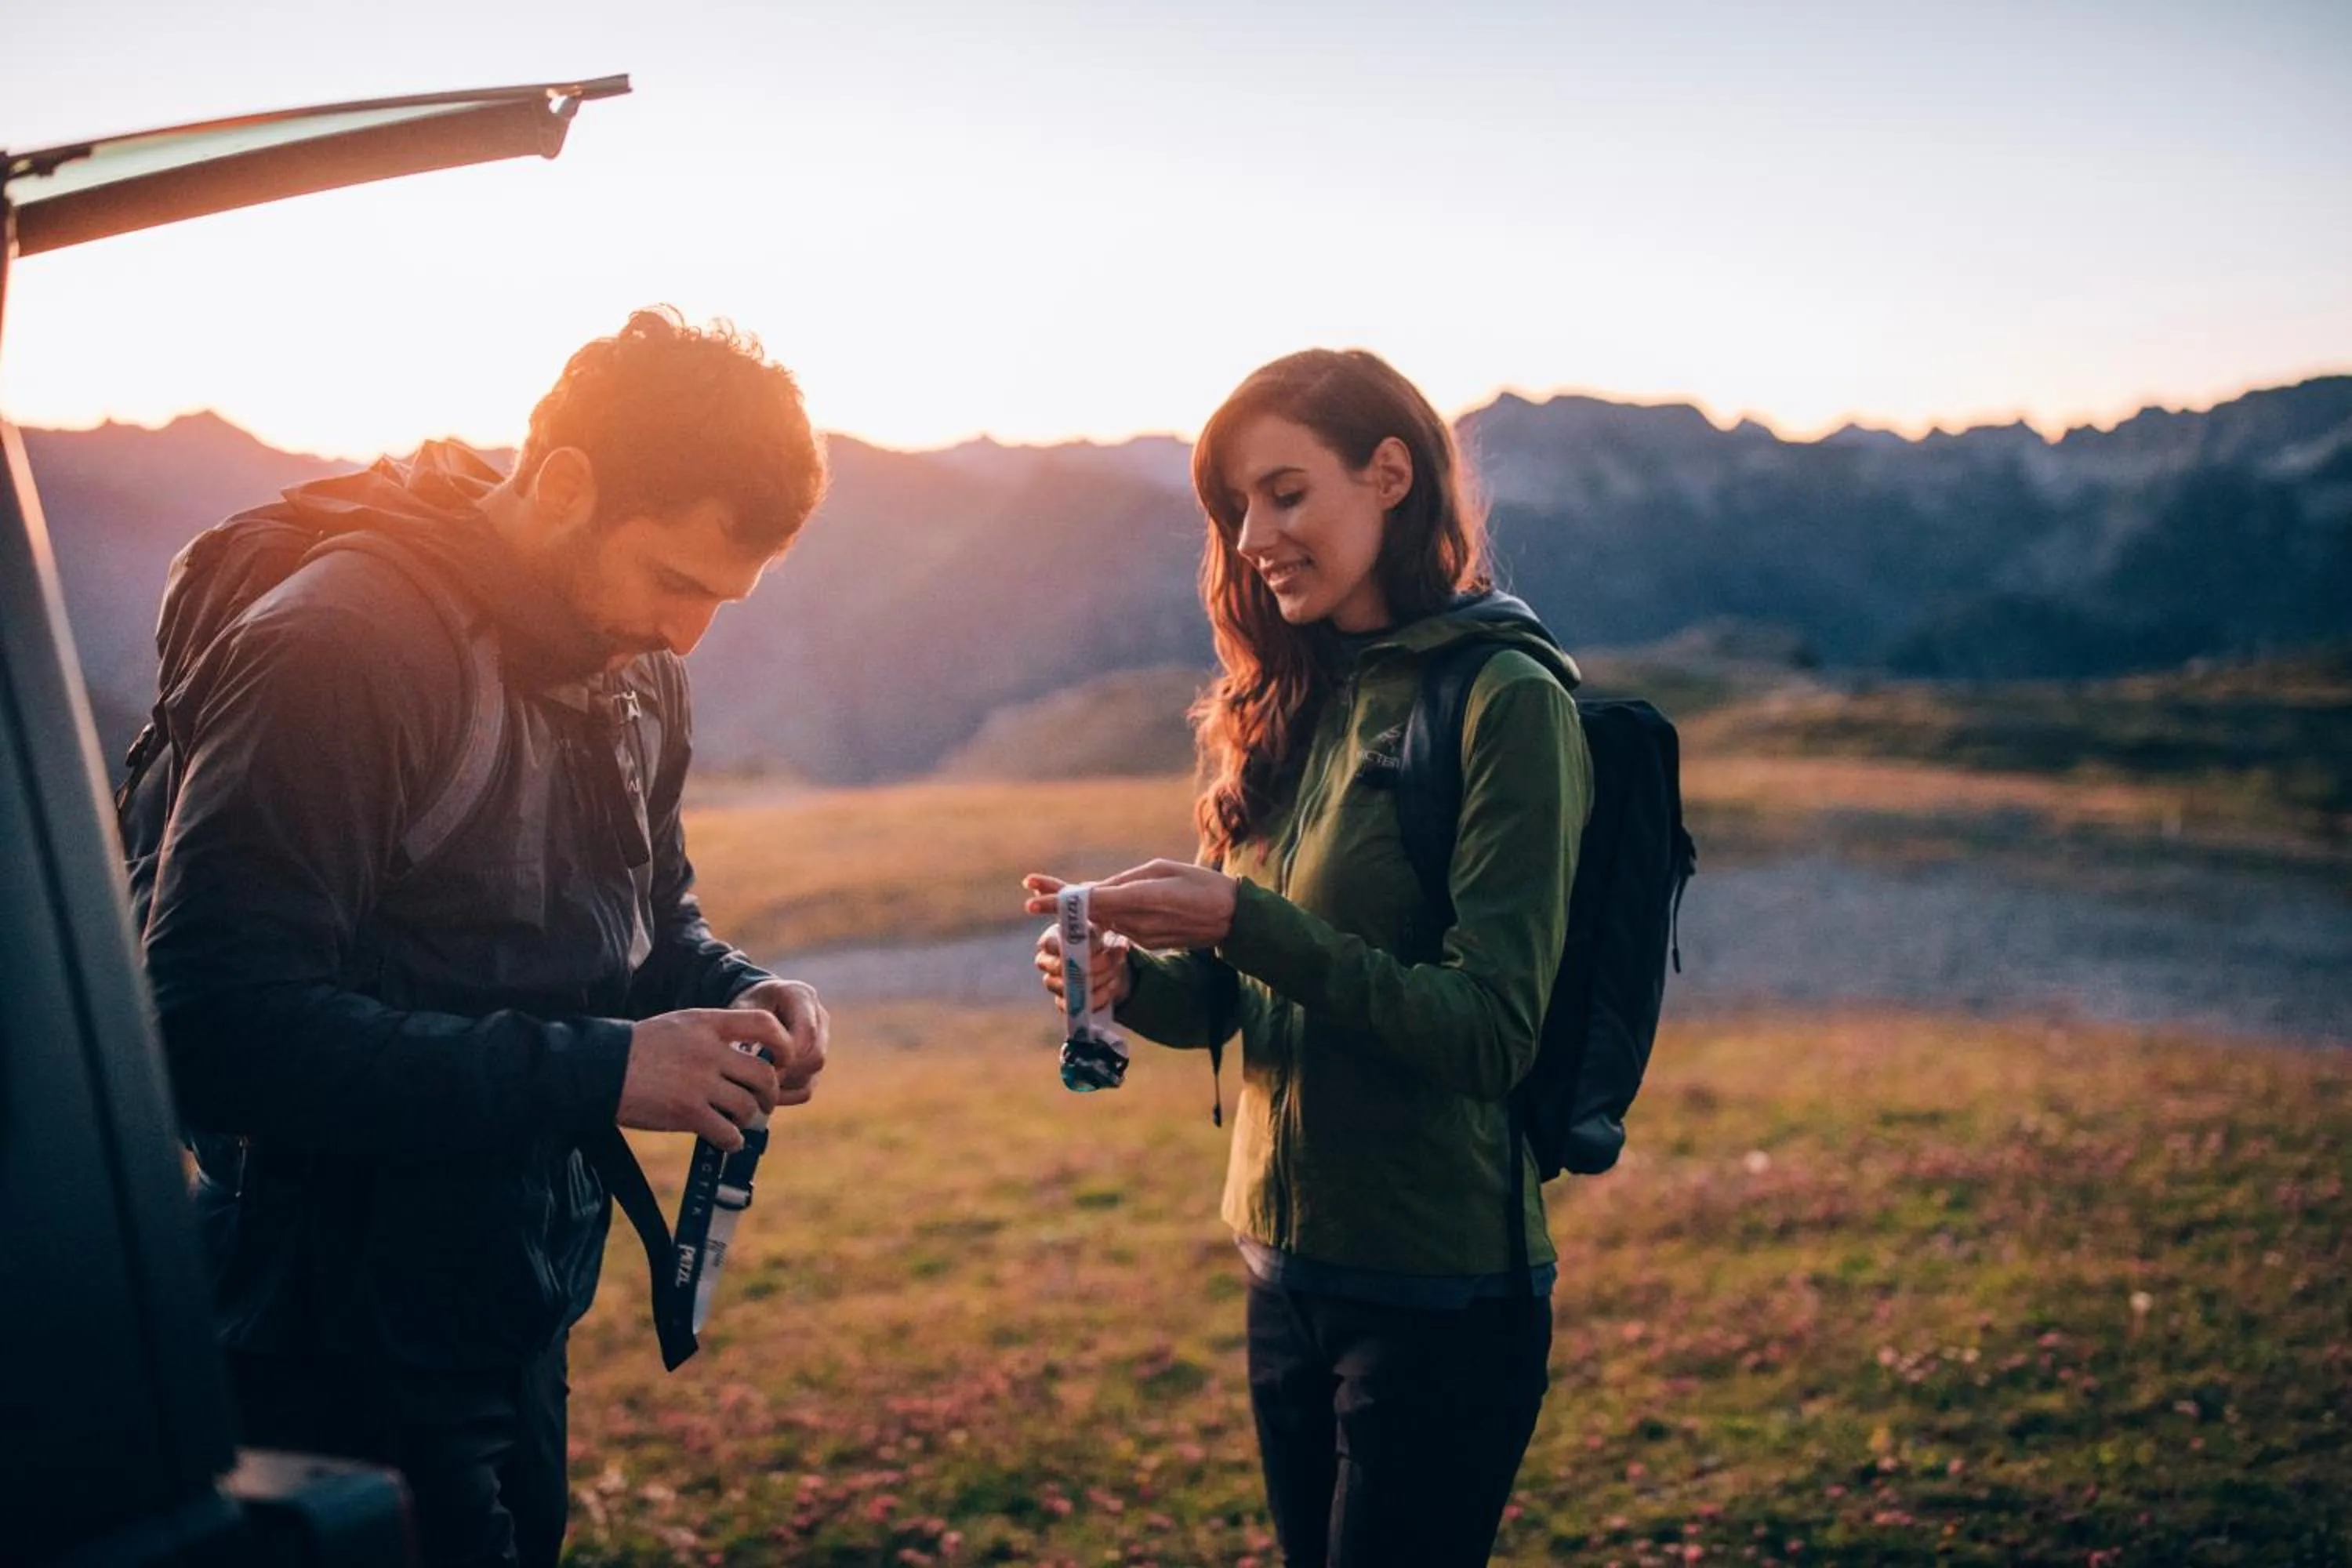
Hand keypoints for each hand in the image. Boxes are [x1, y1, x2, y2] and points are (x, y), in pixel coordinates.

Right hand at [620, 1007, 788, 1149]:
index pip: (764, 1024)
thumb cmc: (640, 1049)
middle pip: (764, 1075)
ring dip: (750, 1119)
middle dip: (770, 1094)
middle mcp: (708, 1051)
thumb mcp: (680, 1025)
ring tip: (740, 1122)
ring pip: (748, 1106)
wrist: (599, 1070)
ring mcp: (698, 1083)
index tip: (782, 1060)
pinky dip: (733, 1141)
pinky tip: (727, 1140)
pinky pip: (727, 1132)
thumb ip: (714, 1035)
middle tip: (763, 1102)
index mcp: (707, 1023)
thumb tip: (750, 1056)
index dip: (783, 1044)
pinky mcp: (687, 1113)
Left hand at [729, 978, 828, 1107]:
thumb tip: (748, 1057)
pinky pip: (807, 1087)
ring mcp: (822, 1041)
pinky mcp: (814, 1062)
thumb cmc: (747, 1004)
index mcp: (801, 996)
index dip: (787, 1053)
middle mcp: (819, 1018)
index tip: (760, 1063)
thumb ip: (746, 1026)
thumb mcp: (741, 1006)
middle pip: (816, 1055)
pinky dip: (786, 1094)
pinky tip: (764, 1092)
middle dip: (787, 1072)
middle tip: (758, 1080)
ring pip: (812, 1074)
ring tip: (757, 1084)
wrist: (759, 1003)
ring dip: (785, 1084)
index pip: (807, 1032)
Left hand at [1023, 862, 1236, 951]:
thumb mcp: (1164, 870)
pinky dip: (1103, 914)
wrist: (1231, 919)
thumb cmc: (1202, 884)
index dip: (1061, 900)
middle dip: (1059, 902)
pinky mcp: (1146, 942)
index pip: (1092, 901)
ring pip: (1102, 920)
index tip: (1033, 897)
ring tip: (1051, 890)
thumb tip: (1096, 891)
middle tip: (1029, 892)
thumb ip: (1127, 881)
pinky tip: (1090, 904)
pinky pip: (1117, 925)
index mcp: (1142, 899)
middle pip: (1090, 913)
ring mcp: (1141, 936)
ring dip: (1080, 907)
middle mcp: (1137, 922)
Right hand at [1025, 887, 1134, 1011]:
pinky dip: (1098, 998)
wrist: (1119, 962)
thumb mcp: (1095, 911)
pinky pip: (1076, 1008)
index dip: (1071, 945)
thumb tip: (1032, 880)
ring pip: (1070, 988)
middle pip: (1061, 969)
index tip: (1097, 941)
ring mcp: (1057, 985)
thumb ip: (1072, 897)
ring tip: (1118, 968)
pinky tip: (1112, 987)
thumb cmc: (1103, 932)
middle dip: (1092, 962)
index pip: (1050, 945)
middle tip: (1117, 952)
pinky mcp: (1069, 1005)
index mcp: (1051, 940)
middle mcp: (1049, 964)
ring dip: (1099, 978)